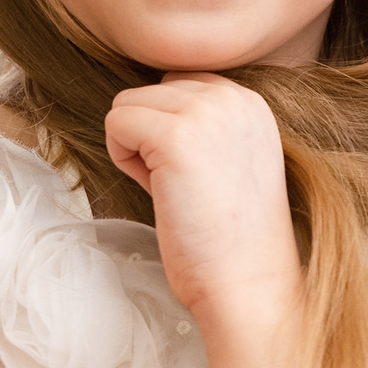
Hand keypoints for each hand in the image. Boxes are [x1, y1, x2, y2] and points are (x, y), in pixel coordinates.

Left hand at [105, 74, 301, 334]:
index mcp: (250, 102)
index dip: (170, 129)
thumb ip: (199, 126)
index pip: (181, 83)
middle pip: (152, 90)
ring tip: (171, 189)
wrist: (249, 284)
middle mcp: (233, 97)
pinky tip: (156, 191)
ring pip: (127, 103)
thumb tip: (141, 108)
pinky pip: (116, 123)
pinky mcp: (174, 138)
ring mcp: (205, 113)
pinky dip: (122, 159)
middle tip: (180, 187)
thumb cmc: (231, 239)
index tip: (193, 174)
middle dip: (150, 136)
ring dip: (134, 146)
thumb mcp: (229, 160)